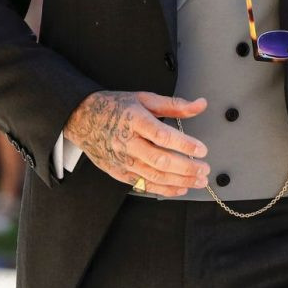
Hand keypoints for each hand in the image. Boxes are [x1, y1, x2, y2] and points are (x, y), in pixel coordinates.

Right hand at [63, 90, 209, 196]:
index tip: (202, 150)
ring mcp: (122, 160)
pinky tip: (179, 188)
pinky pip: (143, 185)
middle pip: (160, 160)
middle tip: (205, 170)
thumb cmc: (115, 107)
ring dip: (179, 181)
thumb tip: (199, 105)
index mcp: (135, 120)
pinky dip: (163, 189)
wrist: (83, 118)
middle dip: (186, 168)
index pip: (162, 136)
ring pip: (153, 176)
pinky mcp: (118, 172)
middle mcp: (128, 142)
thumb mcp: (144, 98)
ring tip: (198, 181)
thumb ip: (174, 105)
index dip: (183, 145)